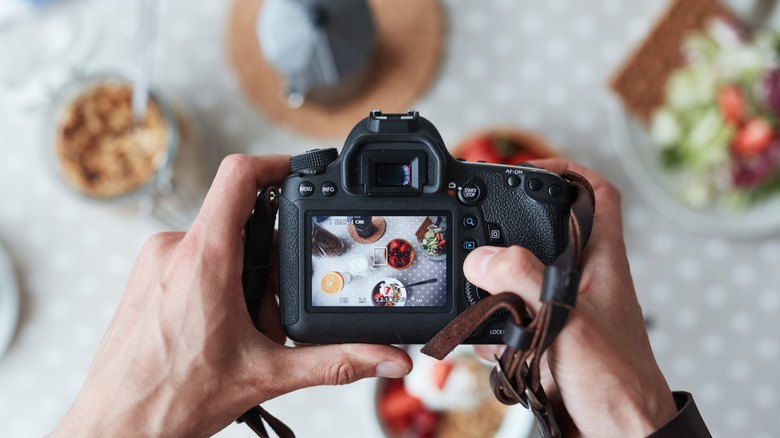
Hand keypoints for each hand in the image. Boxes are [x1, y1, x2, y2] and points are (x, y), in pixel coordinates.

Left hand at [49, 154, 411, 437]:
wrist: (118, 428)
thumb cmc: (170, 400)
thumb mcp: (266, 375)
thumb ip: (335, 361)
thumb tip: (384, 357)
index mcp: (205, 258)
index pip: (240, 175)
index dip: (276, 162)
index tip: (300, 170)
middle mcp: (173, 250)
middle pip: (238, 217)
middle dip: (270, 252)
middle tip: (280, 299)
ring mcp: (154, 263)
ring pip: (216, 242)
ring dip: (244, 273)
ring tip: (247, 325)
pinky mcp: (144, 279)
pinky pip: (191, 259)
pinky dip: (218, 283)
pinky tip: (222, 327)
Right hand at [467, 159, 676, 437]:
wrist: (619, 435)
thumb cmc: (615, 382)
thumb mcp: (567, 320)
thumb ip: (525, 280)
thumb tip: (483, 256)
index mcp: (602, 263)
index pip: (597, 195)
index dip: (568, 170)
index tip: (529, 168)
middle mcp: (584, 281)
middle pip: (546, 234)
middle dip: (509, 233)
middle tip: (479, 235)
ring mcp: (564, 310)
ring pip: (520, 279)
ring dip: (494, 289)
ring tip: (478, 300)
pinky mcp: (547, 340)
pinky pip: (510, 321)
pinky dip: (492, 329)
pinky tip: (488, 344)